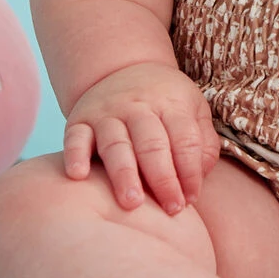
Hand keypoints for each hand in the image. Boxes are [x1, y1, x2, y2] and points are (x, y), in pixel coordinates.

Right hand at [63, 61, 219, 214]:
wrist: (123, 68)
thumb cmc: (165, 101)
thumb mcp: (194, 110)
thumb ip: (203, 144)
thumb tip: (195, 184)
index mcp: (171, 104)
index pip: (185, 139)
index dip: (190, 172)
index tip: (190, 200)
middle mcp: (138, 107)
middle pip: (152, 144)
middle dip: (163, 179)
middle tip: (171, 209)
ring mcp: (107, 112)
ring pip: (116, 144)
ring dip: (124, 174)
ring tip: (132, 203)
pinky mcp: (80, 120)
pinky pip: (75, 137)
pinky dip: (75, 155)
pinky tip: (78, 175)